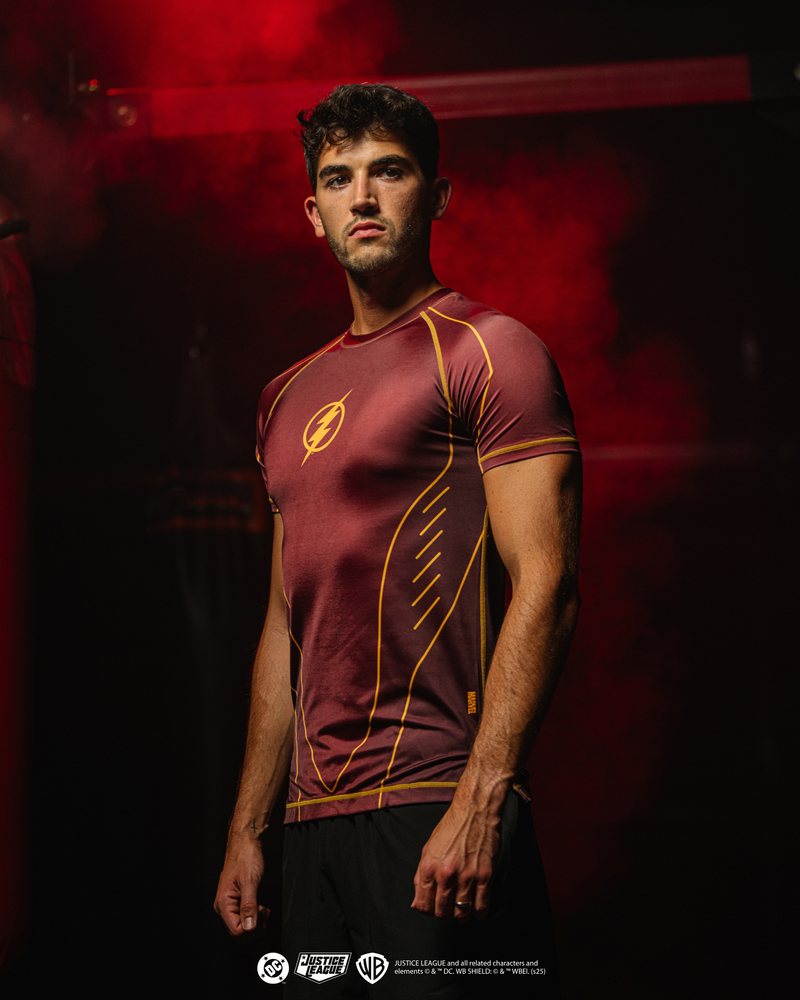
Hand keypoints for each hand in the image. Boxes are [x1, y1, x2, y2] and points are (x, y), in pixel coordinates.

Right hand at [214, 837, 269, 936]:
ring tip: (263, 908)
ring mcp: (229, 905)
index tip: (261, 910)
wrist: (245, 842)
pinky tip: (261, 908)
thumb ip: (249, 905)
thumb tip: (249, 927)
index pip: (237, 932)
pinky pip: (244, 919)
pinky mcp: (235, 902)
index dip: (253, 926)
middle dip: (255, 927)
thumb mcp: (250, 881)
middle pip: (239, 933)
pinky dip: (255, 917)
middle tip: (265, 910)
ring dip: (256, 923)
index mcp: (223, 903)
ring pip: (242, 928)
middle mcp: (223, 907)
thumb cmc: (246, 856)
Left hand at [411, 797, 501, 921]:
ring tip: (464, 907)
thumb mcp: (428, 849)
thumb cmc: (452, 827)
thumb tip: (417, 903)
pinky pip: (482, 907)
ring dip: (462, 915)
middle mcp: (446, 874)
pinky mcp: (485, 876)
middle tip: (450, 906)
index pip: (424, 905)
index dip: (428, 911)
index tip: (434, 908)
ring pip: (461, 914)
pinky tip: (477, 906)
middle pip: (442, 913)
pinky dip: (479, 912)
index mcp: (429, 867)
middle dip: (445, 914)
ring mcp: (466, 876)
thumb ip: (420, 877)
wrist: (475, 811)